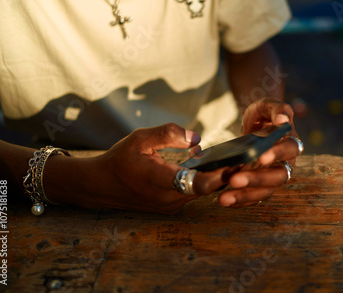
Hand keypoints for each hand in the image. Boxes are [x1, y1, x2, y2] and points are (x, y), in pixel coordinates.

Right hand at [48, 123, 228, 214]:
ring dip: (214, 177)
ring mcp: (169, 206)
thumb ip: (169, 134)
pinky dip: (202, 181)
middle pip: (206, 188)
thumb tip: (198, 138)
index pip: (198, 184)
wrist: (100, 185)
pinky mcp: (169, 207)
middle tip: (241, 156)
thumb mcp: (140, 138)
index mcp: (160, 181)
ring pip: (201, 192)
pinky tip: (208, 166)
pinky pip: (192, 194)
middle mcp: (168, 198)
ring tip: (229, 158)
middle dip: (223, 173)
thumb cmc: (120, 159)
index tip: (235, 162)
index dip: (219, 174)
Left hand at [217, 97, 302, 207]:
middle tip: (234, 180)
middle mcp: (285, 163)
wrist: (255, 124)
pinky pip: (254, 198)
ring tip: (224, 198)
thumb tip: (283, 119)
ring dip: (245, 195)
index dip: (277, 154)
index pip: (289, 150)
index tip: (261, 157)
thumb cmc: (263, 115)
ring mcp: (272, 176)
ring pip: (266, 191)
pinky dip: (240, 201)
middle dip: (256, 179)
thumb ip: (277, 109)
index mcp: (290, 142)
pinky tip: (224, 201)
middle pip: (278, 176)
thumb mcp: (267, 105)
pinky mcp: (260, 186)